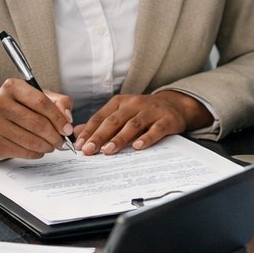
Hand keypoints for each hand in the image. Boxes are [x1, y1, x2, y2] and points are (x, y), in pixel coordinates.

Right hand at [0, 78, 72, 158]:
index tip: (67, 129)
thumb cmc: (19, 108)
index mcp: (12, 87)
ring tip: (52, 145)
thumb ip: (59, 102)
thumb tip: (67, 118)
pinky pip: (22, 152)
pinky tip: (39, 149)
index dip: (58, 118)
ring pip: (31, 140)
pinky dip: (36, 153)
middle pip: (37, 123)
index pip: (41, 102)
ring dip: (47, 146)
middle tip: (62, 141)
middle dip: (55, 136)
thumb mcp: (40, 96)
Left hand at [74, 90, 210, 154]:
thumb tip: (78, 133)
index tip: (80, 145)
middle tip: (89, 150)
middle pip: (114, 121)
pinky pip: (155, 130)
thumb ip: (101, 123)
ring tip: (108, 150)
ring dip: (119, 138)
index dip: (89, 131)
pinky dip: (147, 138)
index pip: (101, 117)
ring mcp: (151, 111)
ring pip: (133, 125)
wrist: (175, 105)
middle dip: (100, 136)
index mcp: (120, 102)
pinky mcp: (166, 120)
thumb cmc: (144, 112)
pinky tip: (138, 147)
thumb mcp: (121, 113)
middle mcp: (134, 104)